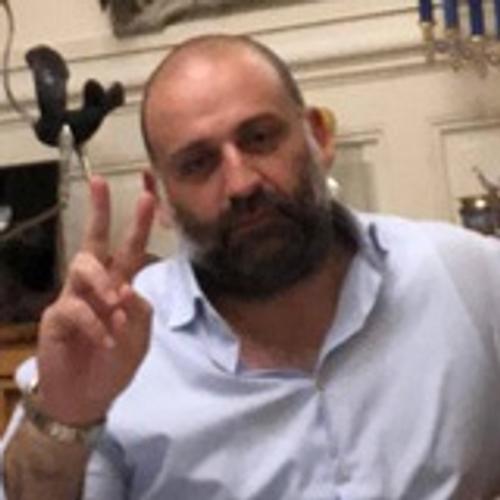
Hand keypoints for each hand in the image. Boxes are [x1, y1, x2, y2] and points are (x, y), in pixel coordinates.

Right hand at [35, 175, 155, 424]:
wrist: (88, 397)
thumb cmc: (115, 364)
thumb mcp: (140, 339)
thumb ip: (140, 312)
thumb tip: (128, 288)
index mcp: (120, 286)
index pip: (130, 249)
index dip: (138, 224)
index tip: (146, 194)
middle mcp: (96, 286)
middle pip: (94, 242)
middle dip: (99, 211)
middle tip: (100, 182)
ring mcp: (73, 298)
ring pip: (83, 266)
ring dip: (103, 282)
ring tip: (115, 303)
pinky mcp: (56, 317)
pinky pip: (75, 308)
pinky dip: (95, 323)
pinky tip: (105, 339)